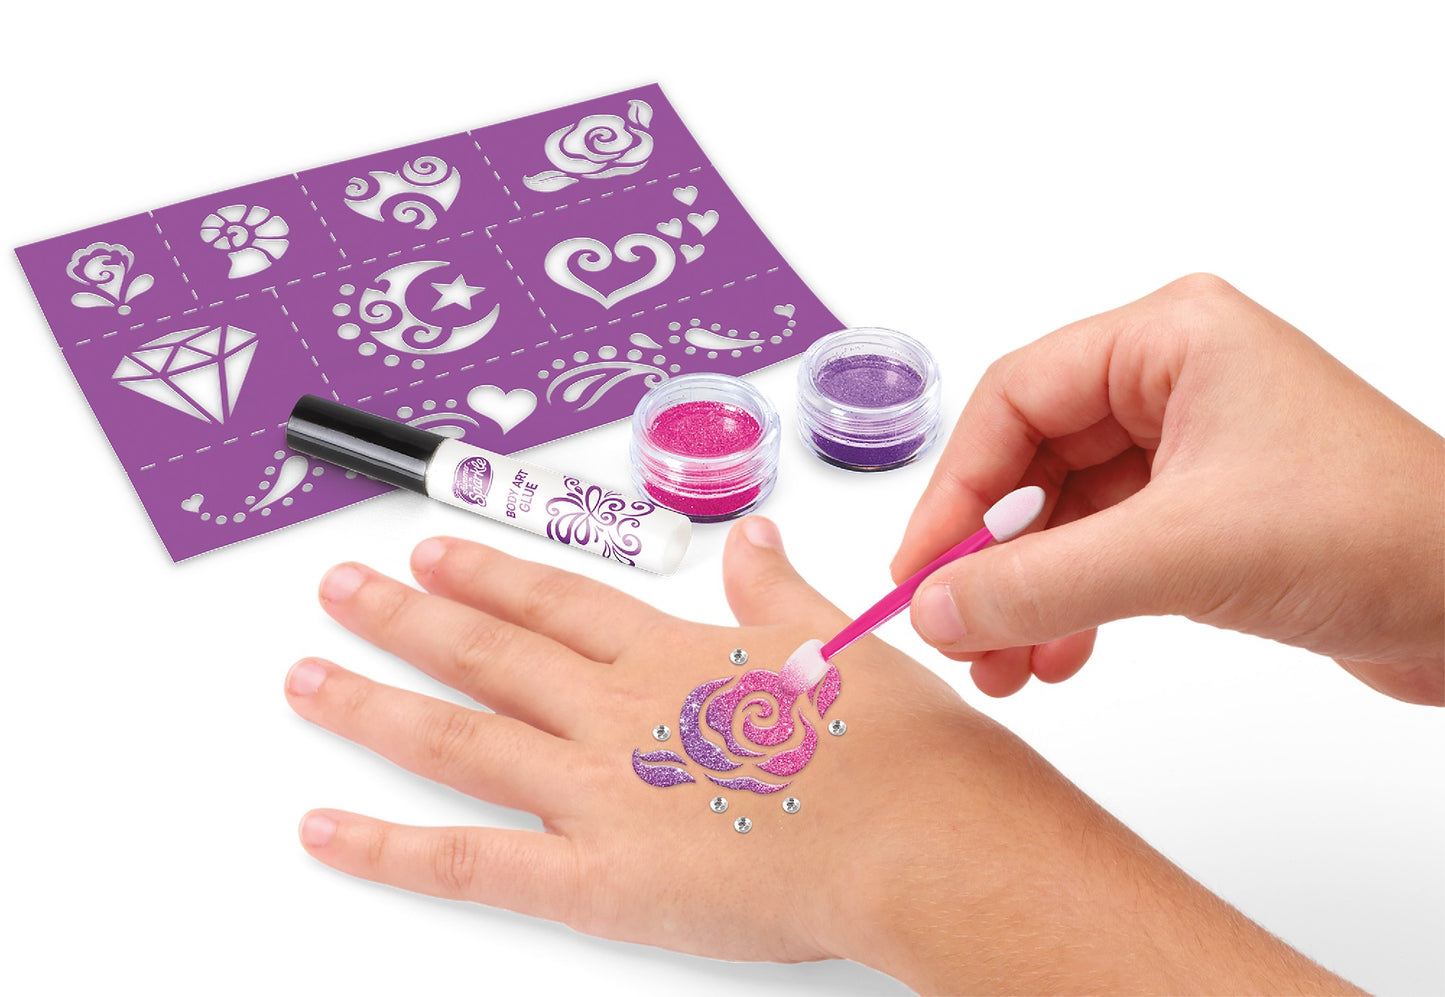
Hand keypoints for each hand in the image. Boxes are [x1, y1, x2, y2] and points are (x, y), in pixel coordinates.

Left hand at [286, 522, 1351, 992]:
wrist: (928, 837)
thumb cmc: (900, 748)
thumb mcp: (840, 646)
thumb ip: (776, 592)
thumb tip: (753, 538)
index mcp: (676, 656)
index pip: (559, 601)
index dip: (491, 573)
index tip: (437, 548)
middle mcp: (620, 711)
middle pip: (489, 652)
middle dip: (406, 614)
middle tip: (340, 587)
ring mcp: (598, 790)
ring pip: (458, 736)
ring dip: (375, 701)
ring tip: (307, 674)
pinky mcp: (595, 877)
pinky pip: (469, 861)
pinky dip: (388, 848)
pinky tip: (325, 827)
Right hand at [894, 274, 1444, 703]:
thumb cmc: (1378, 536)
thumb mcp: (1179, 554)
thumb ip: (1038, 583)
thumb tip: (931, 610)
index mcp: (1170, 340)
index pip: (1016, 399)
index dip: (954, 490)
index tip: (918, 572)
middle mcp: (1175, 380)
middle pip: (1032, 457)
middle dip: (988, 552)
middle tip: (950, 625)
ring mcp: (1192, 446)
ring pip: (1064, 512)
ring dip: (1024, 588)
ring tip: (996, 664)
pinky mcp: (1209, 509)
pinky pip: (1107, 547)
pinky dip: (1072, 601)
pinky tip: (1053, 657)